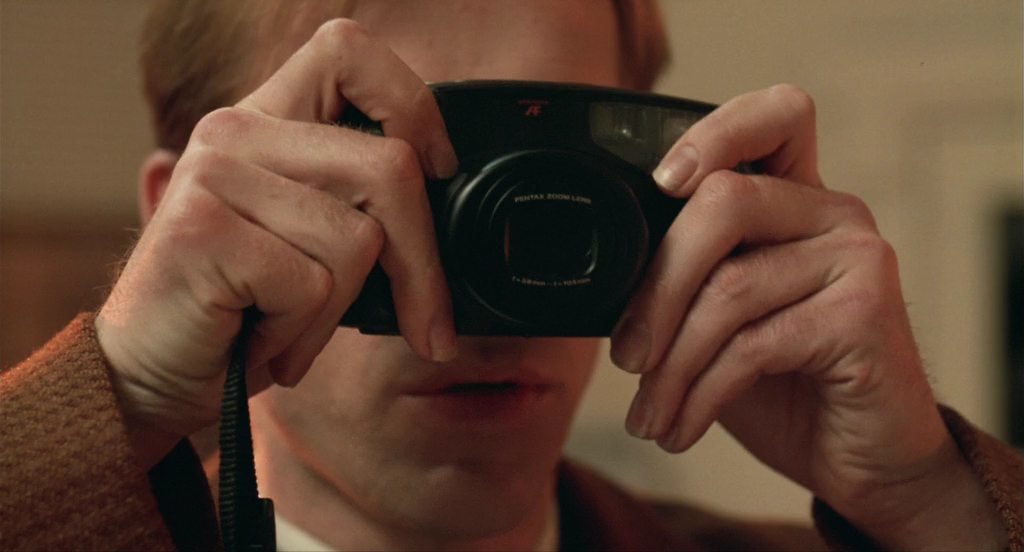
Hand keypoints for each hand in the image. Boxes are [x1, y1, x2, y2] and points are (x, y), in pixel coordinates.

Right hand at [95, 19, 458, 467]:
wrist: (151, 375)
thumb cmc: (245, 311)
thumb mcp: (312, 243)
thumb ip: (363, 205)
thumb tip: (454, 212)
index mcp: (267, 121)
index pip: (348, 51)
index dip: (411, 105)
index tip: (437, 171)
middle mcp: (235, 132)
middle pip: (388, 167)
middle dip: (423, 265)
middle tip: (428, 327)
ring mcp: (214, 175)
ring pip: (358, 239)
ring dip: (336, 311)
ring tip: (285, 324)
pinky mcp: (202, 230)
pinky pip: (313, 286)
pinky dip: (301, 334)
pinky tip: (257, 337)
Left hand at [610, 84, 1005, 548]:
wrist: (864, 457)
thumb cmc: (786, 384)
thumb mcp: (724, 321)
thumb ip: (689, 278)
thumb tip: (606, 277)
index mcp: (796, 198)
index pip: (774, 117)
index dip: (713, 133)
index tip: (659, 183)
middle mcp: (834, 212)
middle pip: (723, 203)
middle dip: (657, 288)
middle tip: (626, 356)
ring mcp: (857, 258)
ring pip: (730, 287)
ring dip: (671, 365)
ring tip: (650, 414)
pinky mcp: (865, 314)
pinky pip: (754, 344)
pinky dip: (701, 394)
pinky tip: (683, 427)